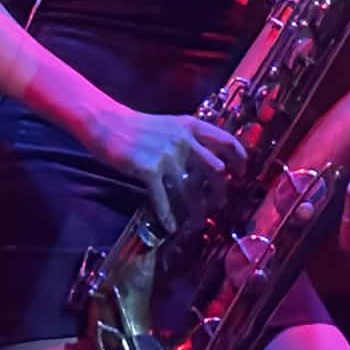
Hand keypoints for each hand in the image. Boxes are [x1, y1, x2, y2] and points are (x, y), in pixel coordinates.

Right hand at [84, 103, 246, 235]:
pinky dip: (168, 215)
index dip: (239, 157)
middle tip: (221, 202)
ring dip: (197, 209)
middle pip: (214, 170)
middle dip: (221, 190)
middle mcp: (183, 140)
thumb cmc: (140, 126)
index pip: (225, 141)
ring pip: (191, 189)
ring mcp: (167, 155)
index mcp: (191, 126)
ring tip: (199, 220)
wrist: (108, 123)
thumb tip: (212, 159)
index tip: (242, 172)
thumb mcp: (171, 125)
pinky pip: (163, 198)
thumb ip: (191, 139)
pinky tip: (171, 226)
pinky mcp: (148, 169)